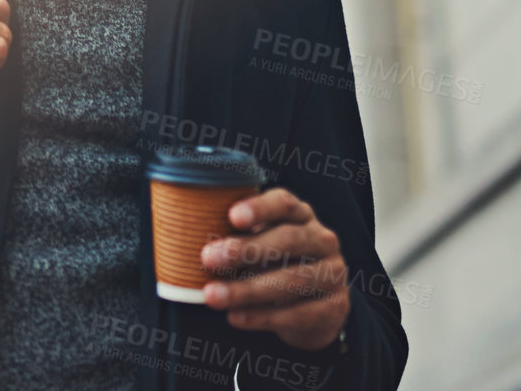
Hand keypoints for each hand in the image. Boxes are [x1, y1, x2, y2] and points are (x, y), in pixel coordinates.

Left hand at [200, 187, 349, 350]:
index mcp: (302, 216)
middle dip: (245, 250)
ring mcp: (333, 274)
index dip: (259, 207)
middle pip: (287, 240)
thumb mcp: (262, 244)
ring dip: (247, 290)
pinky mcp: (334, 308)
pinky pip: (298, 313)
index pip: (284, 203)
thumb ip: (237, 236)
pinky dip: (262, 317)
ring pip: (292, 280)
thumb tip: (185, 237)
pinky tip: (236, 317)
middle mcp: (322, 240)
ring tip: (213, 296)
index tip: (232, 216)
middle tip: (208, 258)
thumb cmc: (277, 265)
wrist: (318, 309)